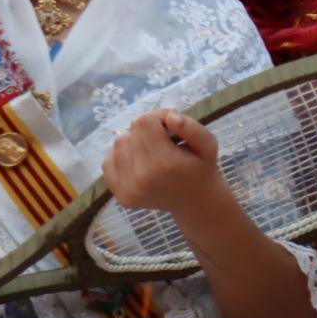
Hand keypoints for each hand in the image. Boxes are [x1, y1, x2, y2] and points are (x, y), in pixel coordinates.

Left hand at [103, 111, 225, 220]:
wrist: (194, 201)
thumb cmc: (201, 168)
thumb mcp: (209, 144)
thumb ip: (191, 127)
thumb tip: (169, 116)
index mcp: (166, 163)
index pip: (145, 123)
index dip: (157, 118)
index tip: (169, 126)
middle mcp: (142, 177)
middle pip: (130, 133)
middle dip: (146, 131)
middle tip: (162, 140)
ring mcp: (128, 188)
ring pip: (118, 145)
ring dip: (133, 143)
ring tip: (150, 152)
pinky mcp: (119, 195)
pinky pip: (107, 162)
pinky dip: (120, 157)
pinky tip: (137, 162)